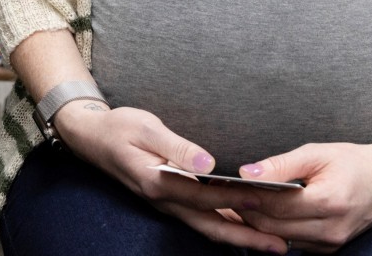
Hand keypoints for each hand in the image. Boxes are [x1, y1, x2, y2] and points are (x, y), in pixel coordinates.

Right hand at [54, 104, 289, 252]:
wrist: (91, 137)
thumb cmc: (119, 128)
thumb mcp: (145, 128)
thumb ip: (176, 146)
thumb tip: (206, 163)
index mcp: (158, 182)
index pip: (204, 195)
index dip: (235, 198)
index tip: (265, 200)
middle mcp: (164, 200)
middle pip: (210, 225)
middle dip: (246, 238)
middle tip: (280, 246)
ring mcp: (166, 204)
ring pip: (207, 227)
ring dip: (239, 237)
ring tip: (271, 243)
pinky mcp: (169, 200)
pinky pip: (200, 219)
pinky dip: (224, 226)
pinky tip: (243, 227)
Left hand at [234, 142, 371, 252]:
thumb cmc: (353, 162)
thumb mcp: (317, 153)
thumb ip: (281, 165)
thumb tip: (246, 173)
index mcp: (329, 202)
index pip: (275, 206)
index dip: (247, 197)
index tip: (225, 185)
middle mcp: (331, 229)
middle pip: (273, 227)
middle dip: (246, 212)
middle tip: (224, 195)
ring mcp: (331, 244)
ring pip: (279, 239)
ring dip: (257, 223)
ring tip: (238, 202)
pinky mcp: (329, 250)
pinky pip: (292, 243)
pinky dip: (274, 230)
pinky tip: (262, 213)